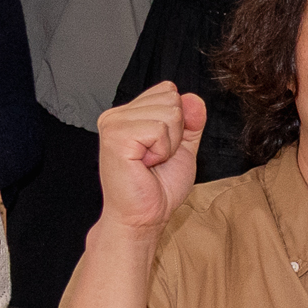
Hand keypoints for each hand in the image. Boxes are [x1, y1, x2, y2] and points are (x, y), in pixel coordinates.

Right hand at [94, 82, 202, 243]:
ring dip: (169, 144)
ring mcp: (113, 123)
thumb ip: (191, 121)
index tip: (162, 148)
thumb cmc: (158, 187)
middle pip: (171, 98)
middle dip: (175, 132)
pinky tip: (145, 164)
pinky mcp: (115, 136)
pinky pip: (159, 129)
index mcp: (128, 113)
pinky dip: (162, 150)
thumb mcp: (183, 148)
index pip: (168, 90)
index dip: (178, 121)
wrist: (145, 217)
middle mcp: (117, 114)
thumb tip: (193, 98)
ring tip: (150, 162)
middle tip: (156, 158)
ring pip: (169, 112)